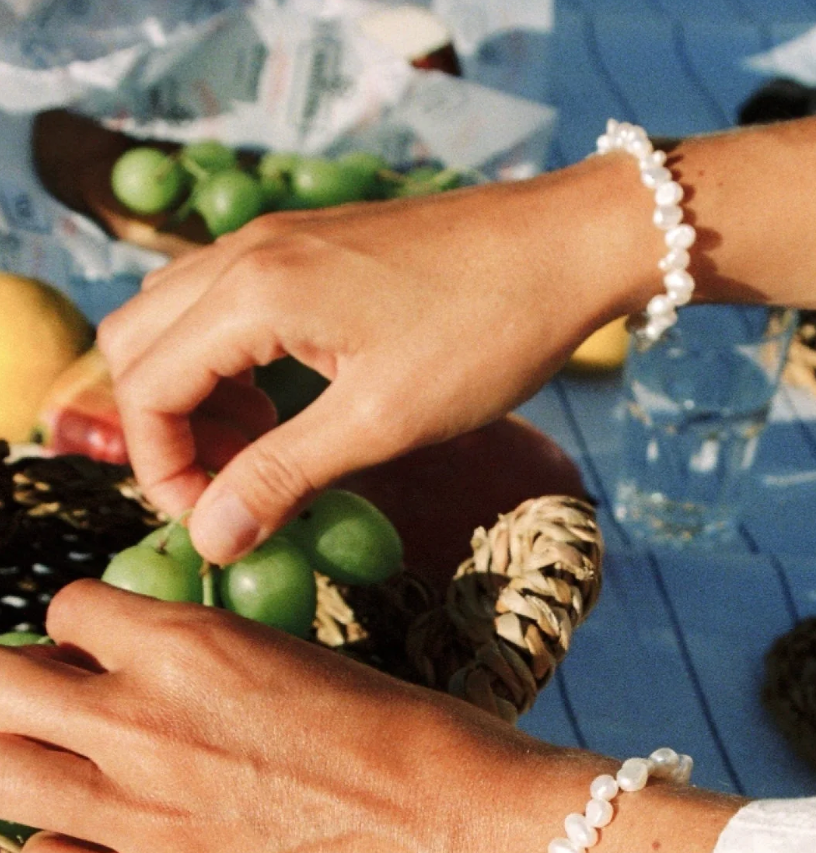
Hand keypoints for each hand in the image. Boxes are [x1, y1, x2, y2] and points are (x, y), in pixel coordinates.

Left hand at [0, 580, 598, 852]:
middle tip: (64, 714)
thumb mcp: (317, 677)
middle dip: (21, 691)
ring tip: (74, 780)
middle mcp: (144, 722)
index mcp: (195, 646)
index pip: (70, 608)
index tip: (106, 657)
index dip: (84, 633)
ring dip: (27, 767)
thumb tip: (186, 690)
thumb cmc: (427, 746)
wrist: (479, 846)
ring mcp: (141, 818)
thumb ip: (230, 678)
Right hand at [97, 160, 660, 565]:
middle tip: (231, 486)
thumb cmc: (486, 333)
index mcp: (251, 291)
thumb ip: (283, 475)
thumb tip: (212, 538)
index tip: (213, 522)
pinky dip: (231, 361)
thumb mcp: (382, 421)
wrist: (565, 247)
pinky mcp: (309, 244)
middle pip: (139, 345)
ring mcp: (275, 239)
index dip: (160, 470)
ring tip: (262, 451)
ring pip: (177, 319)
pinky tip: (288, 401)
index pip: (144, 387)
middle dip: (166, 429)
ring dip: (197, 395)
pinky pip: (227, 302)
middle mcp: (245, 251)